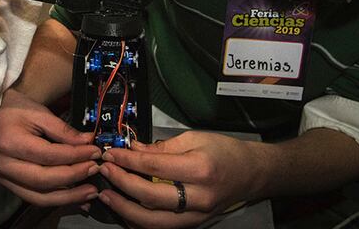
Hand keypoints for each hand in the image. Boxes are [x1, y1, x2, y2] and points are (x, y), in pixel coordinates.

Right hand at [0, 89, 101, 205]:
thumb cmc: (12, 110)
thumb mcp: (37, 112)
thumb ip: (62, 129)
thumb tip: (87, 142)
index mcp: (11, 142)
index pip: (49, 155)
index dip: (75, 155)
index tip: (94, 152)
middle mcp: (5, 165)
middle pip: (45, 180)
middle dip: (74, 177)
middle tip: (95, 169)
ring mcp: (5, 178)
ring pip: (39, 197)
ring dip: (68, 198)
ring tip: (91, 192)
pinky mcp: (8, 185)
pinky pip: (34, 198)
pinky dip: (56, 201)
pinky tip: (75, 199)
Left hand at [96, 132, 259, 227]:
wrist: (253, 174)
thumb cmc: (225, 151)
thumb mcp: (194, 138)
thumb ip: (161, 147)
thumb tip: (133, 149)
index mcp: (199, 169)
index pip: (153, 167)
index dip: (127, 161)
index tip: (111, 154)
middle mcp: (198, 197)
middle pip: (149, 197)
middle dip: (121, 184)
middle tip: (104, 171)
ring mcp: (196, 216)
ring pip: (153, 222)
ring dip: (125, 210)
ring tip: (107, 196)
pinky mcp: (194, 225)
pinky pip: (161, 227)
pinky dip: (140, 221)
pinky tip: (126, 209)